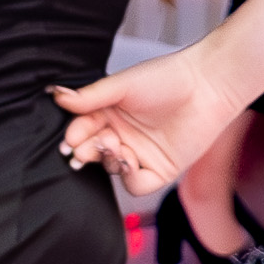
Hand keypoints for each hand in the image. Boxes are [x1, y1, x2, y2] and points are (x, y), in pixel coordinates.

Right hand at [47, 53, 255, 200]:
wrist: (207, 86)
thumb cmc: (167, 79)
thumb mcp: (121, 85)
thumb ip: (89, 96)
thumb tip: (57, 96)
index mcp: (110, 113)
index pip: (82, 130)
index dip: (74, 136)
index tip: (70, 138)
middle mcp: (123, 135)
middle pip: (93, 153)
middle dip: (86, 151)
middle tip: (87, 146)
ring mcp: (141, 154)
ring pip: (112, 169)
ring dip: (108, 161)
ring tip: (113, 146)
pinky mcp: (160, 170)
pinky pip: (137, 185)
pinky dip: (129, 176)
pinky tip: (131, 160)